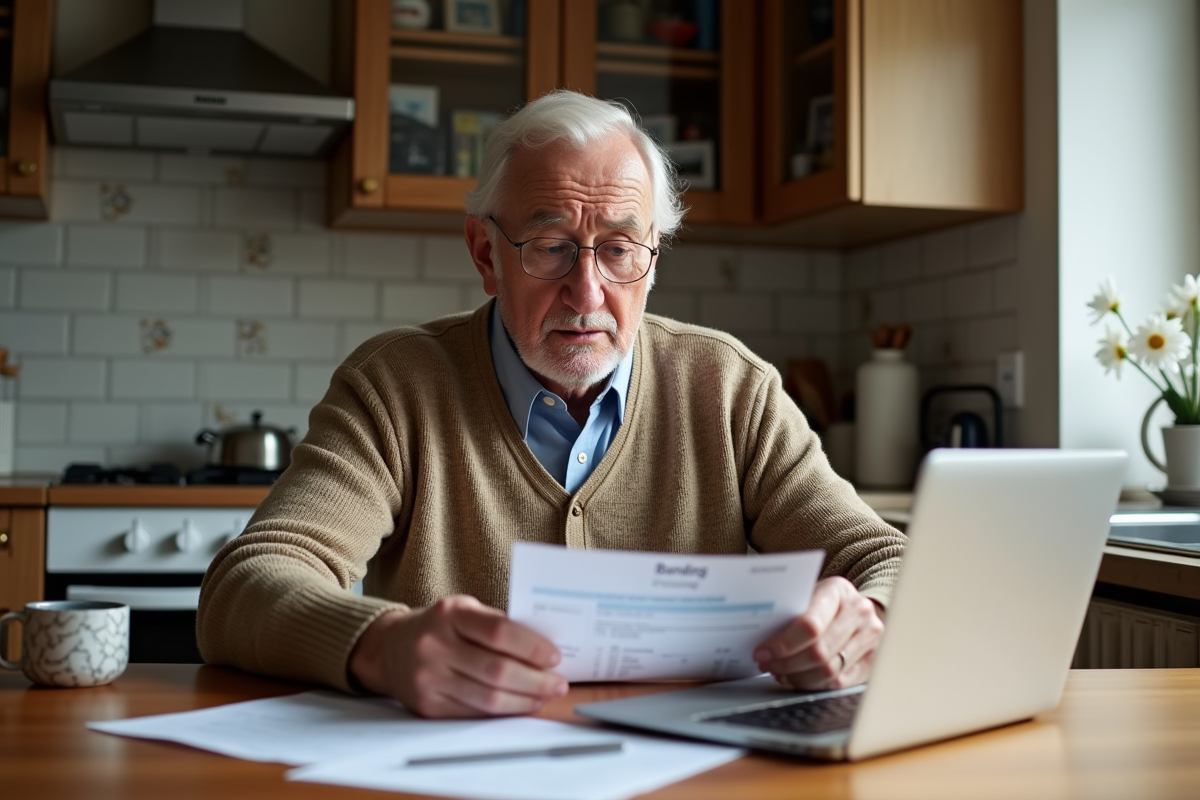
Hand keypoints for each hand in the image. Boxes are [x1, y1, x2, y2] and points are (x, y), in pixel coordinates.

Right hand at [348, 595, 567, 717]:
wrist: (388, 649)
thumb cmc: (438, 626)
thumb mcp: (463, 610)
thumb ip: (497, 624)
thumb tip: (542, 649)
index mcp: (450, 613)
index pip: (499, 632)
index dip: (532, 647)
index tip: (554, 657)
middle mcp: (435, 645)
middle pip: (497, 671)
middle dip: (535, 681)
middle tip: (558, 684)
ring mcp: (428, 678)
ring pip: (487, 699)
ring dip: (524, 701)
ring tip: (544, 697)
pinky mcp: (427, 705)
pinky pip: (473, 714)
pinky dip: (502, 713)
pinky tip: (519, 706)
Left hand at [752, 577, 883, 690]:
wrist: (856, 606)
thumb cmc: (822, 601)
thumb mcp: (806, 595)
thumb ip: (788, 612)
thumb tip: (757, 636)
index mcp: (838, 590)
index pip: (810, 624)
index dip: (783, 644)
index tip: (762, 652)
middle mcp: (860, 612)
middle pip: (819, 652)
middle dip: (787, 663)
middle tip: (767, 664)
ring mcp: (871, 637)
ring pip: (829, 671)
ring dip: (798, 677)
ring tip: (780, 672)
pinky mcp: (873, 661)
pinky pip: (839, 683)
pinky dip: (814, 684)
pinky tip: (798, 677)